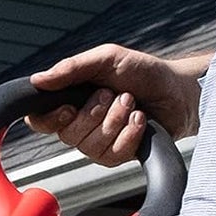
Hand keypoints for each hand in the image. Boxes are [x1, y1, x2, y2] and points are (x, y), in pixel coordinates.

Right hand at [26, 44, 206, 164]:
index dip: (49, 119)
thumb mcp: (107, 59)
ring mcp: (97, 144)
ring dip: (116, 120)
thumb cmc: (142, 72)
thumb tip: (38, 79)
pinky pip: (111, 154)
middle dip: (95, 112)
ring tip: (132, 103)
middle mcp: (79, 126)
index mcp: (70, 102)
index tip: (68, 108)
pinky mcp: (116, 156)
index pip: (40, 121)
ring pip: (90, 146)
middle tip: (113, 94)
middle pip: (67, 135)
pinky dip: (129, 133)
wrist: (177, 90)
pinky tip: (140, 120)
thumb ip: (71, 68)